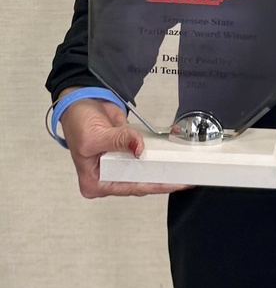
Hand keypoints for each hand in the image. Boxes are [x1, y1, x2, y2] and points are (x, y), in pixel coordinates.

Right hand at [58, 89, 191, 197]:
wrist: (82, 100)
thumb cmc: (77, 122)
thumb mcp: (95, 136)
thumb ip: (119, 141)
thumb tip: (138, 148)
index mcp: (96, 182)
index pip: (130, 187)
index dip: (154, 186)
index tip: (175, 183)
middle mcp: (108, 176)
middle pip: (141, 181)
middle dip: (163, 178)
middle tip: (186, 176)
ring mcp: (119, 162)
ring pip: (145, 167)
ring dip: (164, 164)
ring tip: (185, 165)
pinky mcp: (128, 148)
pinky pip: (146, 150)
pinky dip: (159, 148)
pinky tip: (173, 146)